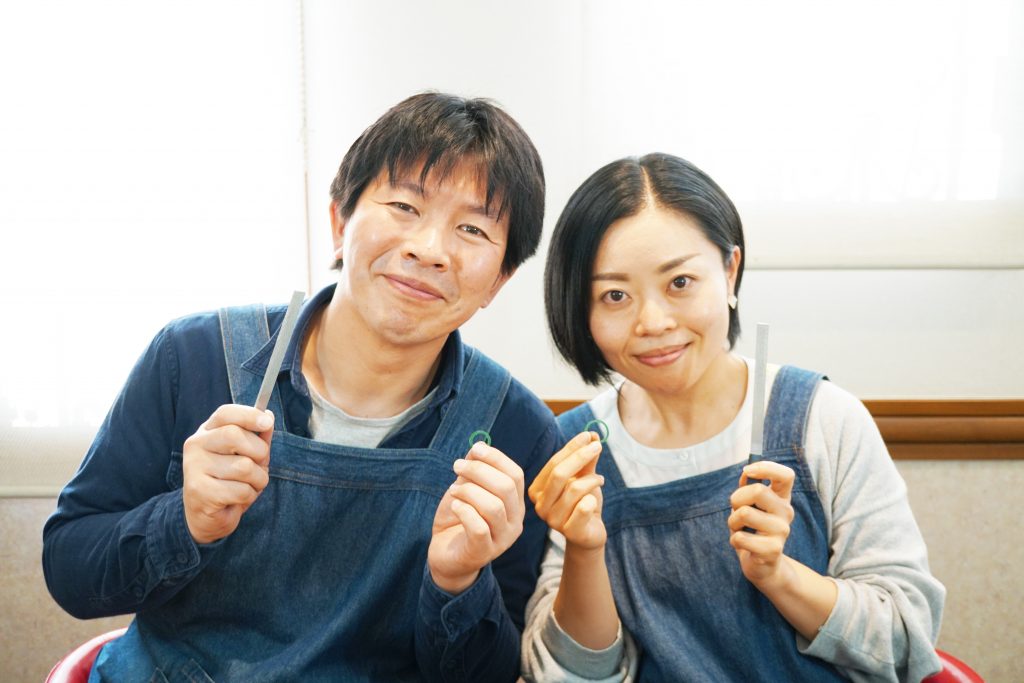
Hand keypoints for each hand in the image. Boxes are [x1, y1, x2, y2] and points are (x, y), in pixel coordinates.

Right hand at [182, 405, 273, 543]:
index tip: (267, 422)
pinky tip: (236, 499)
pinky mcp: (199, 490)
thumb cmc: (230, 480)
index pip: (226, 413)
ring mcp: (194, 467)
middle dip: (259, 452)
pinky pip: (241, 490)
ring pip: (244, 467)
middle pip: (234, 435)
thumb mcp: (247, 455)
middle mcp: (196, 445)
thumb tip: (268, 416)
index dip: (248, 415)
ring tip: (246, 486)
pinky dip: (248, 496)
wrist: (207, 516)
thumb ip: (258, 437)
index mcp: (207, 431)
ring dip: (257, 480)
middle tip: (259, 465)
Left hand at [428, 442, 525, 593]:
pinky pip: (478, 527)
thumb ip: (475, 469)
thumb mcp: (467, 489)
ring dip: (469, 491)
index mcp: (515, 504)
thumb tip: (478, 447)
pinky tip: (454, 505)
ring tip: (453, 489)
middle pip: (506, 487)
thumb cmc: (459, 520)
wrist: (446, 556)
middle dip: (479, 471)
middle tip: (457, 466)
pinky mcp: (483, 552)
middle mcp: (514, 522)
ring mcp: (501, 540)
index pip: (515, 474)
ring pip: (493, 507)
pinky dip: (464, 511)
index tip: (474, 449)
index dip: (496, 458)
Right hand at [528, 431, 604, 550]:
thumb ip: (586, 459)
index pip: (553, 463)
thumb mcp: (583, 477)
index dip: (571, 448)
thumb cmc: (582, 502)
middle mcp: (540, 505)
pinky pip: (584, 507)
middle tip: (598, 446)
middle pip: (559, 474)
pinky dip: (593, 499)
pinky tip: (594, 501)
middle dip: (580, 456)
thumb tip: (592, 435)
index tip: (588, 436)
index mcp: (537, 489)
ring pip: (574, 488)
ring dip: (592, 480)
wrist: (589, 533)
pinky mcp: (569, 532)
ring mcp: (552, 520)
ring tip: (600, 479)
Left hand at [727, 460, 795, 587]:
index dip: (766, 468)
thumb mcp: (748, 506)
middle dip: (736, 499)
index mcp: (782, 498)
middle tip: (736, 511)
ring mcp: (782, 531)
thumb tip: (745, 474)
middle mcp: (786, 512)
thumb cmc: (752, 530)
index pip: (786, 475)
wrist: (763, 566)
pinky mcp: (773, 550)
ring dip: (732, 522)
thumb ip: (746, 487)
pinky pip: (740, 537)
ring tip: (739, 530)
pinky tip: (743, 546)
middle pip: (758, 490)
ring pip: (745, 513)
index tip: (747, 471)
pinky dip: (734, 540)